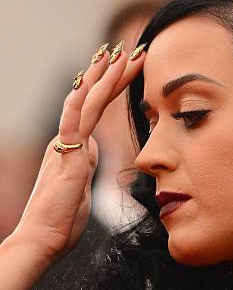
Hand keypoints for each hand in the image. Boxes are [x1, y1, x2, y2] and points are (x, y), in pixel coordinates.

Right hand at [12, 44, 145, 265]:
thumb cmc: (62, 220)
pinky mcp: (67, 154)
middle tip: (131, 50)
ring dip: (105, 77)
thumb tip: (94, 151)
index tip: (130, 68)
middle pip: (93, 99)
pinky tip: (93, 76)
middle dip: (113, 73)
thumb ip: (87, 165)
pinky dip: (85, 97)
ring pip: (87, 102)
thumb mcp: (82, 186)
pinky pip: (76, 120)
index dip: (113, 87)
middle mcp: (68, 140)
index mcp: (74, 147)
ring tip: (121, 54)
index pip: (97, 109)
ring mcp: (66, 145)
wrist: (44, 239)